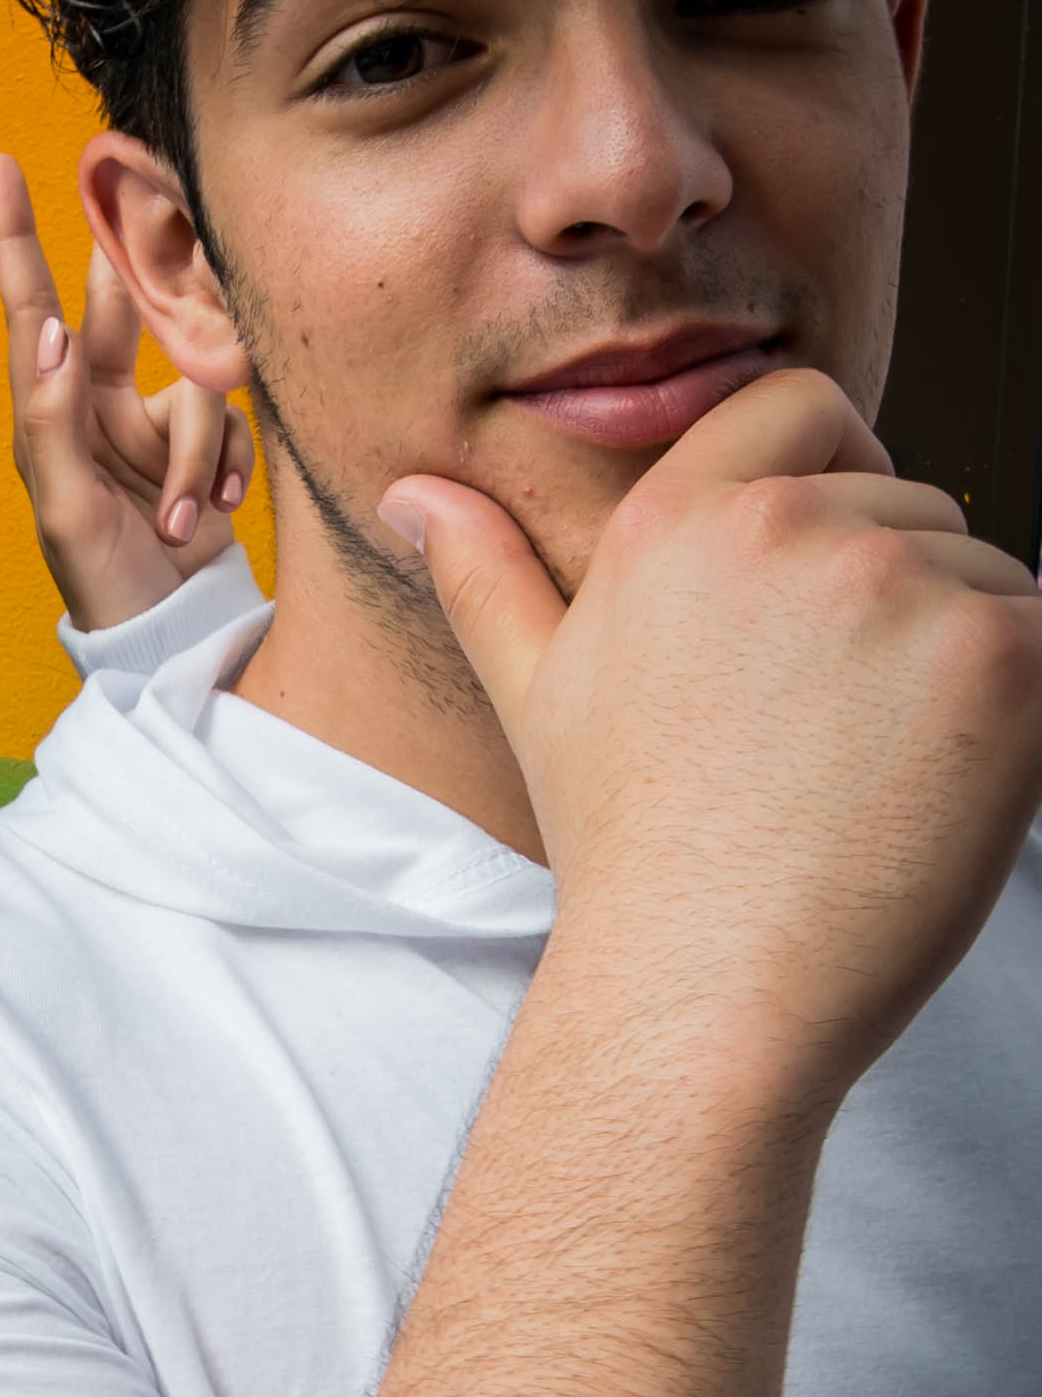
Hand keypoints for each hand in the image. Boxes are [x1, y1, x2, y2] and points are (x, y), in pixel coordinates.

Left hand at [0, 155, 253, 631]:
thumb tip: (46, 330)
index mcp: (49, 410)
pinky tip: (208, 514)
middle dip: (147, 282)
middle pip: (125, 309)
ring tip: (182, 516)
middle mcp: (97, 402)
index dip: (16, 238)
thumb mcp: (65, 509)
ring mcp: (151, 421)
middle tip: (161, 216)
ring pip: (195, 382)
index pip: (30, 308)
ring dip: (195, 454)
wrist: (167, 635)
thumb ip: (53, 420)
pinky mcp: (201, 445)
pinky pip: (227, 423)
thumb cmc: (101, 582)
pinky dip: (222, 470)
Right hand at [381, 368, 1041, 1112]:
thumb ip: (488, 578)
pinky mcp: (997, 652)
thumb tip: (415, 495)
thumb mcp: (537, 701)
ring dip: (963, 665)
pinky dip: (1021, 716)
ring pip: (988, 577)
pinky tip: (938, 791)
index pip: (802, 404)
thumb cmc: (632, 861)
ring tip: (873, 773)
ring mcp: (898, 584)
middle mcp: (787, 529)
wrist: (704, 992)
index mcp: (680, 520)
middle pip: (912, 506)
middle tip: (831, 735)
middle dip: (899, 602)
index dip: (836, 473)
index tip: (828, 583)